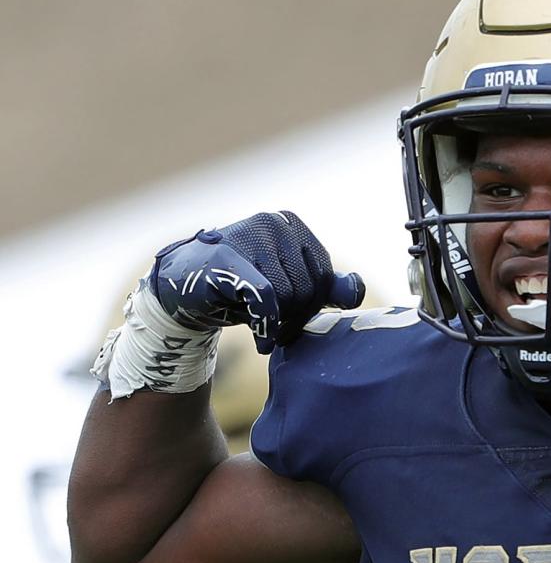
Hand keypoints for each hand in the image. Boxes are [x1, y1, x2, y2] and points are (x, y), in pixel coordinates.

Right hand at [149, 211, 365, 352]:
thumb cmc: (239, 289)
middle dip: (293, 314)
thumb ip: (327, 288)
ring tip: (256, 319)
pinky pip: (265, 299)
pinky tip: (260, 339)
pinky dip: (266, 325)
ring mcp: (248, 236)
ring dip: (276, 321)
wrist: (183, 292)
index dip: (312, 306)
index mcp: (291, 225)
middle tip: (270, 320)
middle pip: (307, 288)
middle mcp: (272, 223)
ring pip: (287, 297)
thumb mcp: (289, 287)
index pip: (325, 277)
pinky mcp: (227, 258)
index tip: (290, 314)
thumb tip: (356, 289)